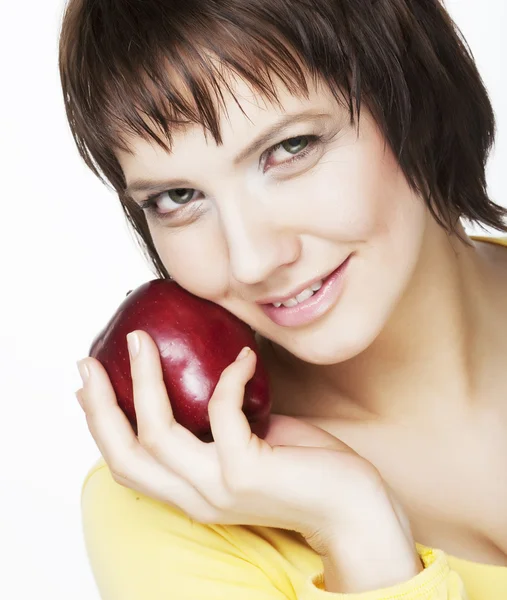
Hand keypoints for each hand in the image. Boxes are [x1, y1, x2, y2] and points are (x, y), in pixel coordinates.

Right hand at [76, 330, 405, 555]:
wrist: (352, 508)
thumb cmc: (305, 470)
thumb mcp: (249, 445)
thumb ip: (220, 425)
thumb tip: (207, 377)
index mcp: (191, 492)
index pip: (127, 465)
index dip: (101, 425)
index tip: (89, 385)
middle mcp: (196, 497)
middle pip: (125, 454)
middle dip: (100, 407)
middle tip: (89, 362)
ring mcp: (219, 487)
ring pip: (158, 433)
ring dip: (145, 382)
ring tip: (143, 342)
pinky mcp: (247, 471)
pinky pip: (221, 411)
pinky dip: (228, 377)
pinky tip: (242, 357)